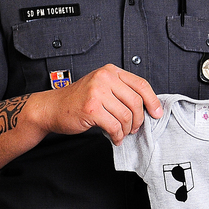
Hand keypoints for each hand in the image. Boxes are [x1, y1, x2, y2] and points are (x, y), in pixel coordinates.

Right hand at [29, 64, 162, 143]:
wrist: (52, 107)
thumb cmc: (77, 100)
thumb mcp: (101, 87)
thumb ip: (121, 91)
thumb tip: (146, 107)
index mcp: (110, 71)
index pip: (141, 84)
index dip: (152, 101)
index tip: (157, 113)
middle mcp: (104, 78)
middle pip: (136, 102)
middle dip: (139, 119)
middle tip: (135, 128)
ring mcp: (97, 92)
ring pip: (126, 116)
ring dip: (127, 130)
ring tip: (122, 133)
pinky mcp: (92, 108)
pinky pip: (114, 126)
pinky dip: (117, 135)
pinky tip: (115, 137)